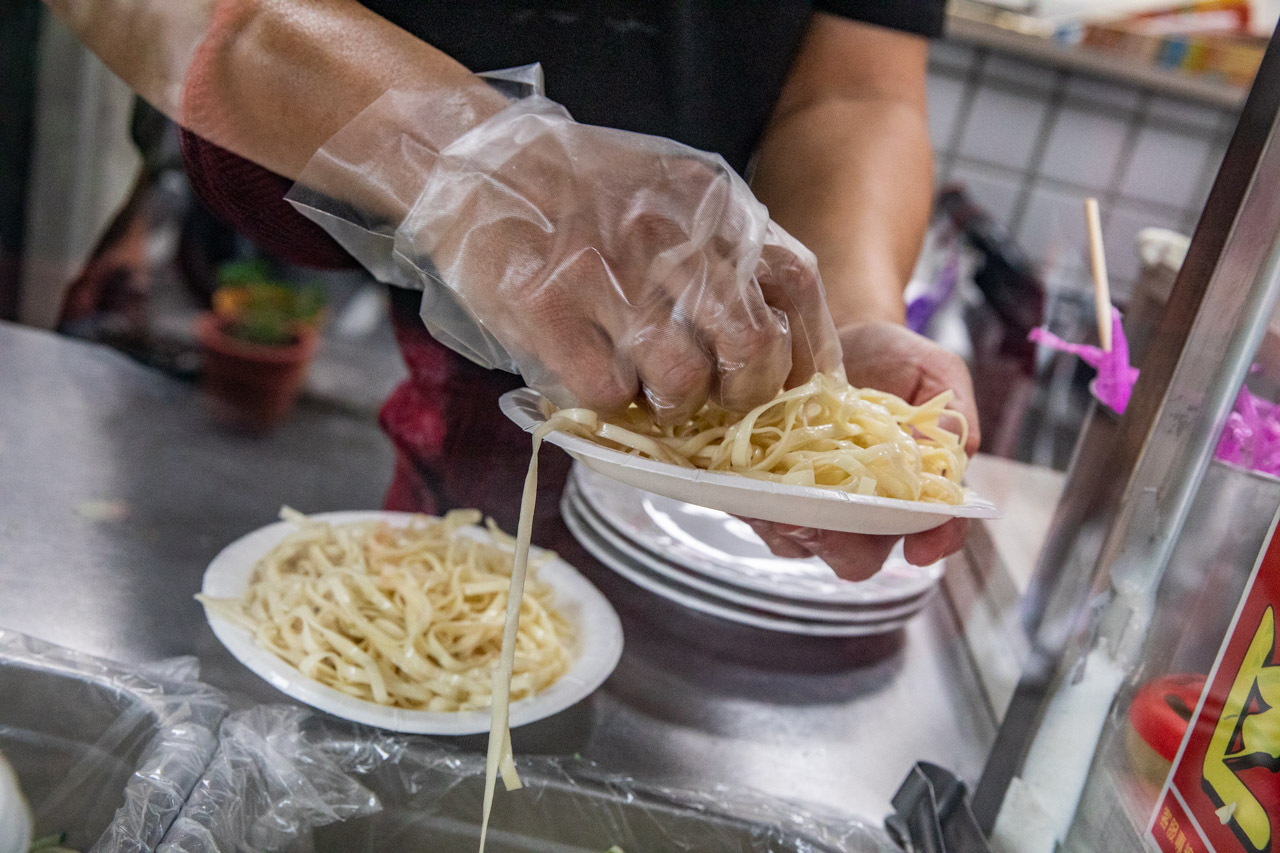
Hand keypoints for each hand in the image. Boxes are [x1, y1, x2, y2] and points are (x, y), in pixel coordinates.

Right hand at [404, 97, 842, 421]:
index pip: (796, 284)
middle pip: (753, 346)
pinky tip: (595, 372)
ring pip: (682, 381)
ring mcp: (607, 273)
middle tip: (717, 397)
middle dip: (744, 393)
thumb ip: (729, 251)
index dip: (806, 351)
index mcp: (712, 204)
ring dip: (672, 404)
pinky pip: (606, 392)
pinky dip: (608, 401)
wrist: (477, 164)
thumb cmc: (583, 192)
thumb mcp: (675, 195)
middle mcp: (670, 235)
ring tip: (647, 386)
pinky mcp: (546, 308)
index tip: (796, 389)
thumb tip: (779, 339)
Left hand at [745, 321, 979, 579]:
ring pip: (803, 544)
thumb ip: (950, 410)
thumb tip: (950, 448)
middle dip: (843, 544)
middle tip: (825, 517)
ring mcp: (818, 506)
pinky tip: (748, 485)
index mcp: (916, 488)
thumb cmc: (893, 358)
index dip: (934, 543)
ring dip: (788, 528)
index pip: (934, 529)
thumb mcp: (934, 371)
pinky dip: (753, 506)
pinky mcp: (775, 492)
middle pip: (859, 556)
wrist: (839, 338)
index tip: (921, 549)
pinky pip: (761, 517)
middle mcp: (868, 508)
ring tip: (778, 502)